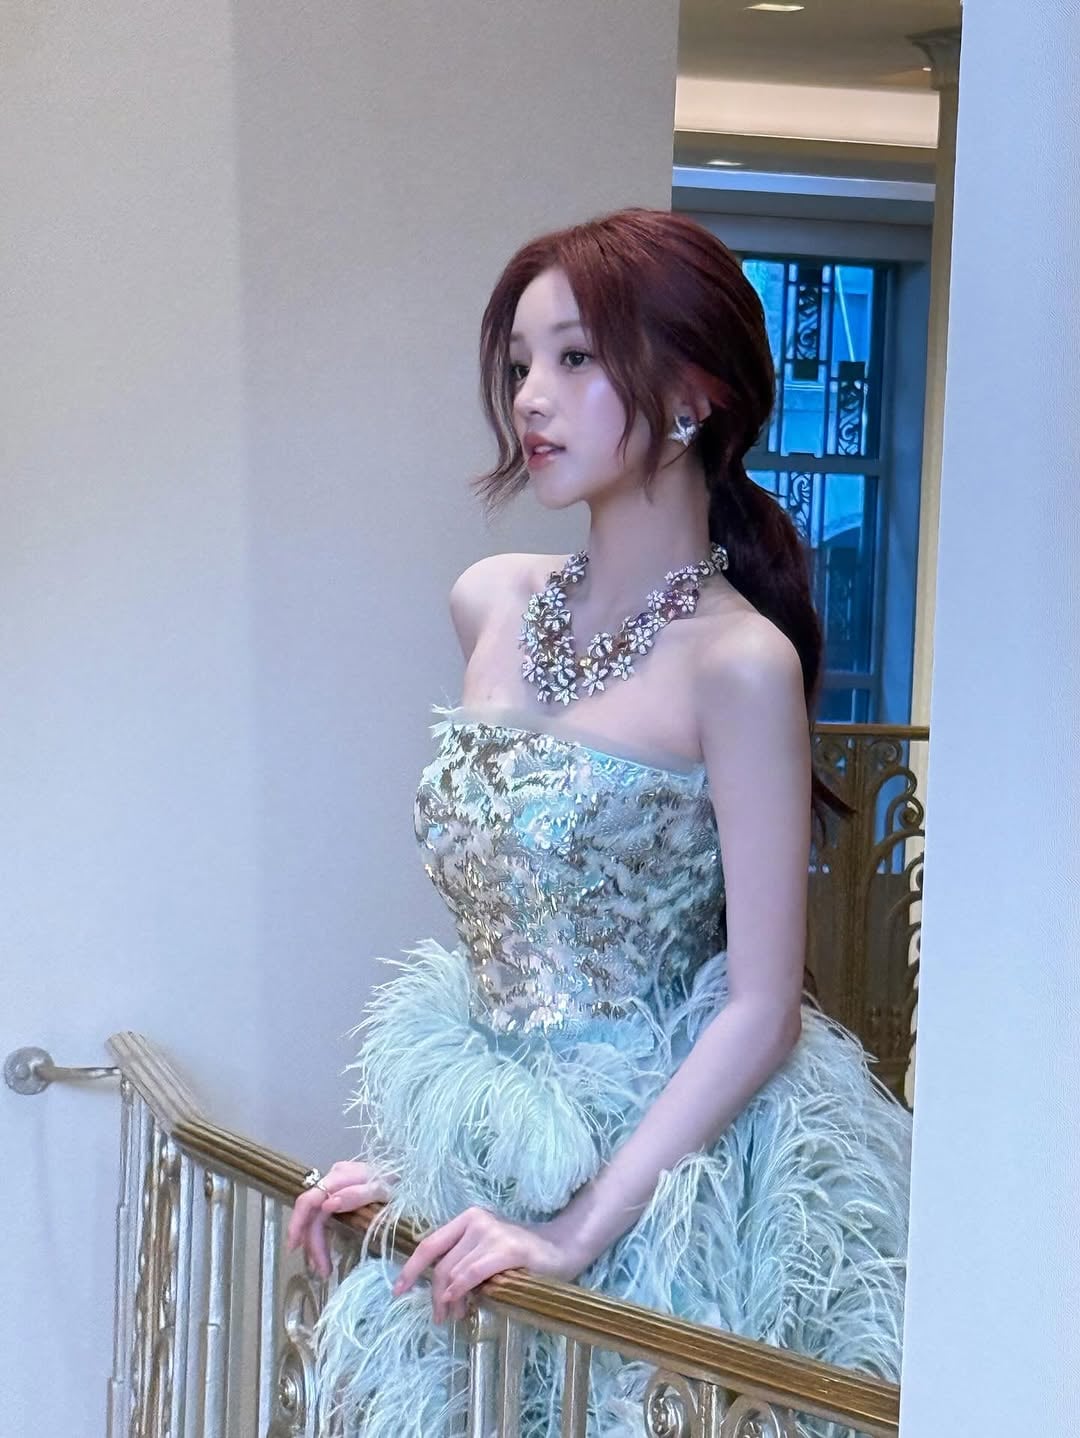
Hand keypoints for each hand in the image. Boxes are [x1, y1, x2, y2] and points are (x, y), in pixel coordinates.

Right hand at [286, 1160, 396, 1278]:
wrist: (412, 1172)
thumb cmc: (400, 1182)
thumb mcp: (383, 1189)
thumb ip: (357, 1195)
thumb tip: (327, 1205)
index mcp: (340, 1177)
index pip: (309, 1200)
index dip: (298, 1224)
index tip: (295, 1249)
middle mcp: (333, 1179)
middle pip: (311, 1212)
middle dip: (312, 1242)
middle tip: (321, 1270)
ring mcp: (337, 1187)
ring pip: (317, 1217)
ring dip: (316, 1243)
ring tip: (324, 1268)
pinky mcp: (342, 1194)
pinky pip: (325, 1216)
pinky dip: (323, 1235)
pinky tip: (325, 1251)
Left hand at [391, 1206, 586, 1323]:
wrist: (562, 1248)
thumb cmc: (521, 1256)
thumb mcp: (485, 1253)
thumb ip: (462, 1263)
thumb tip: (437, 1292)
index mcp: (467, 1219)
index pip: (430, 1244)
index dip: (411, 1269)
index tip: (398, 1291)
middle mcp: (476, 1221)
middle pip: (441, 1263)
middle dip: (434, 1294)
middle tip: (440, 1317)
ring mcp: (492, 1232)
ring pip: (455, 1272)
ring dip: (449, 1299)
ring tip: (455, 1315)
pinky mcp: (508, 1248)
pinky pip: (473, 1273)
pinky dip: (461, 1290)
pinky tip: (460, 1303)